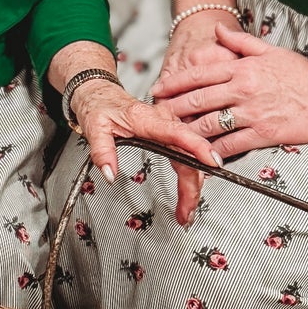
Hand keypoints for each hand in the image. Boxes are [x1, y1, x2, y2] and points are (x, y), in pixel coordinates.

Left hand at [66, 75, 215, 225]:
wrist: (100, 94)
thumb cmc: (100, 107)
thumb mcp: (94, 128)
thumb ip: (102, 152)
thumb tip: (110, 175)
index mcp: (149, 119)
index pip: (179, 134)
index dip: (199, 148)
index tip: (213, 163)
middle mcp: (164, 122)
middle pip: (188, 155)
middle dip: (192, 187)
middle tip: (187, 213)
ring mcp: (169, 128)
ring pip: (189, 159)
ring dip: (192, 186)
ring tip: (186, 211)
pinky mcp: (170, 135)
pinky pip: (185, 156)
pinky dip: (189, 177)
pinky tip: (188, 193)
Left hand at [156, 20, 307, 159]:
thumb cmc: (303, 74)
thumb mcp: (271, 51)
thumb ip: (240, 41)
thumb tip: (218, 29)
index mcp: (243, 67)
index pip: (200, 74)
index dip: (175, 83)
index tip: (159, 89)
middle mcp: (243, 89)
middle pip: (197, 100)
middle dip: (172, 108)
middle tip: (157, 115)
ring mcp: (252, 113)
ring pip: (209, 124)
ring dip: (187, 131)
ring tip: (173, 136)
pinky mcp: (263, 134)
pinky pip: (231, 145)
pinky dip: (213, 151)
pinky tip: (201, 155)